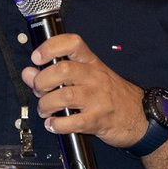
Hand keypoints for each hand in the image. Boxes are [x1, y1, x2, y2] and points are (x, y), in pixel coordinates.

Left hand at [20, 33, 147, 148]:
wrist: (139, 116)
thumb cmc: (111, 95)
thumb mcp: (86, 78)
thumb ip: (55, 74)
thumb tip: (28, 72)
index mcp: (91, 63)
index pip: (72, 43)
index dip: (51, 47)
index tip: (37, 57)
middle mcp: (94, 77)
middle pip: (62, 70)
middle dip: (41, 81)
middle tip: (39, 90)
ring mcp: (97, 99)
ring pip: (64, 96)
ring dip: (46, 104)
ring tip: (44, 110)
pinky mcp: (98, 120)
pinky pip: (73, 122)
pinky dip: (57, 125)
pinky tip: (53, 125)